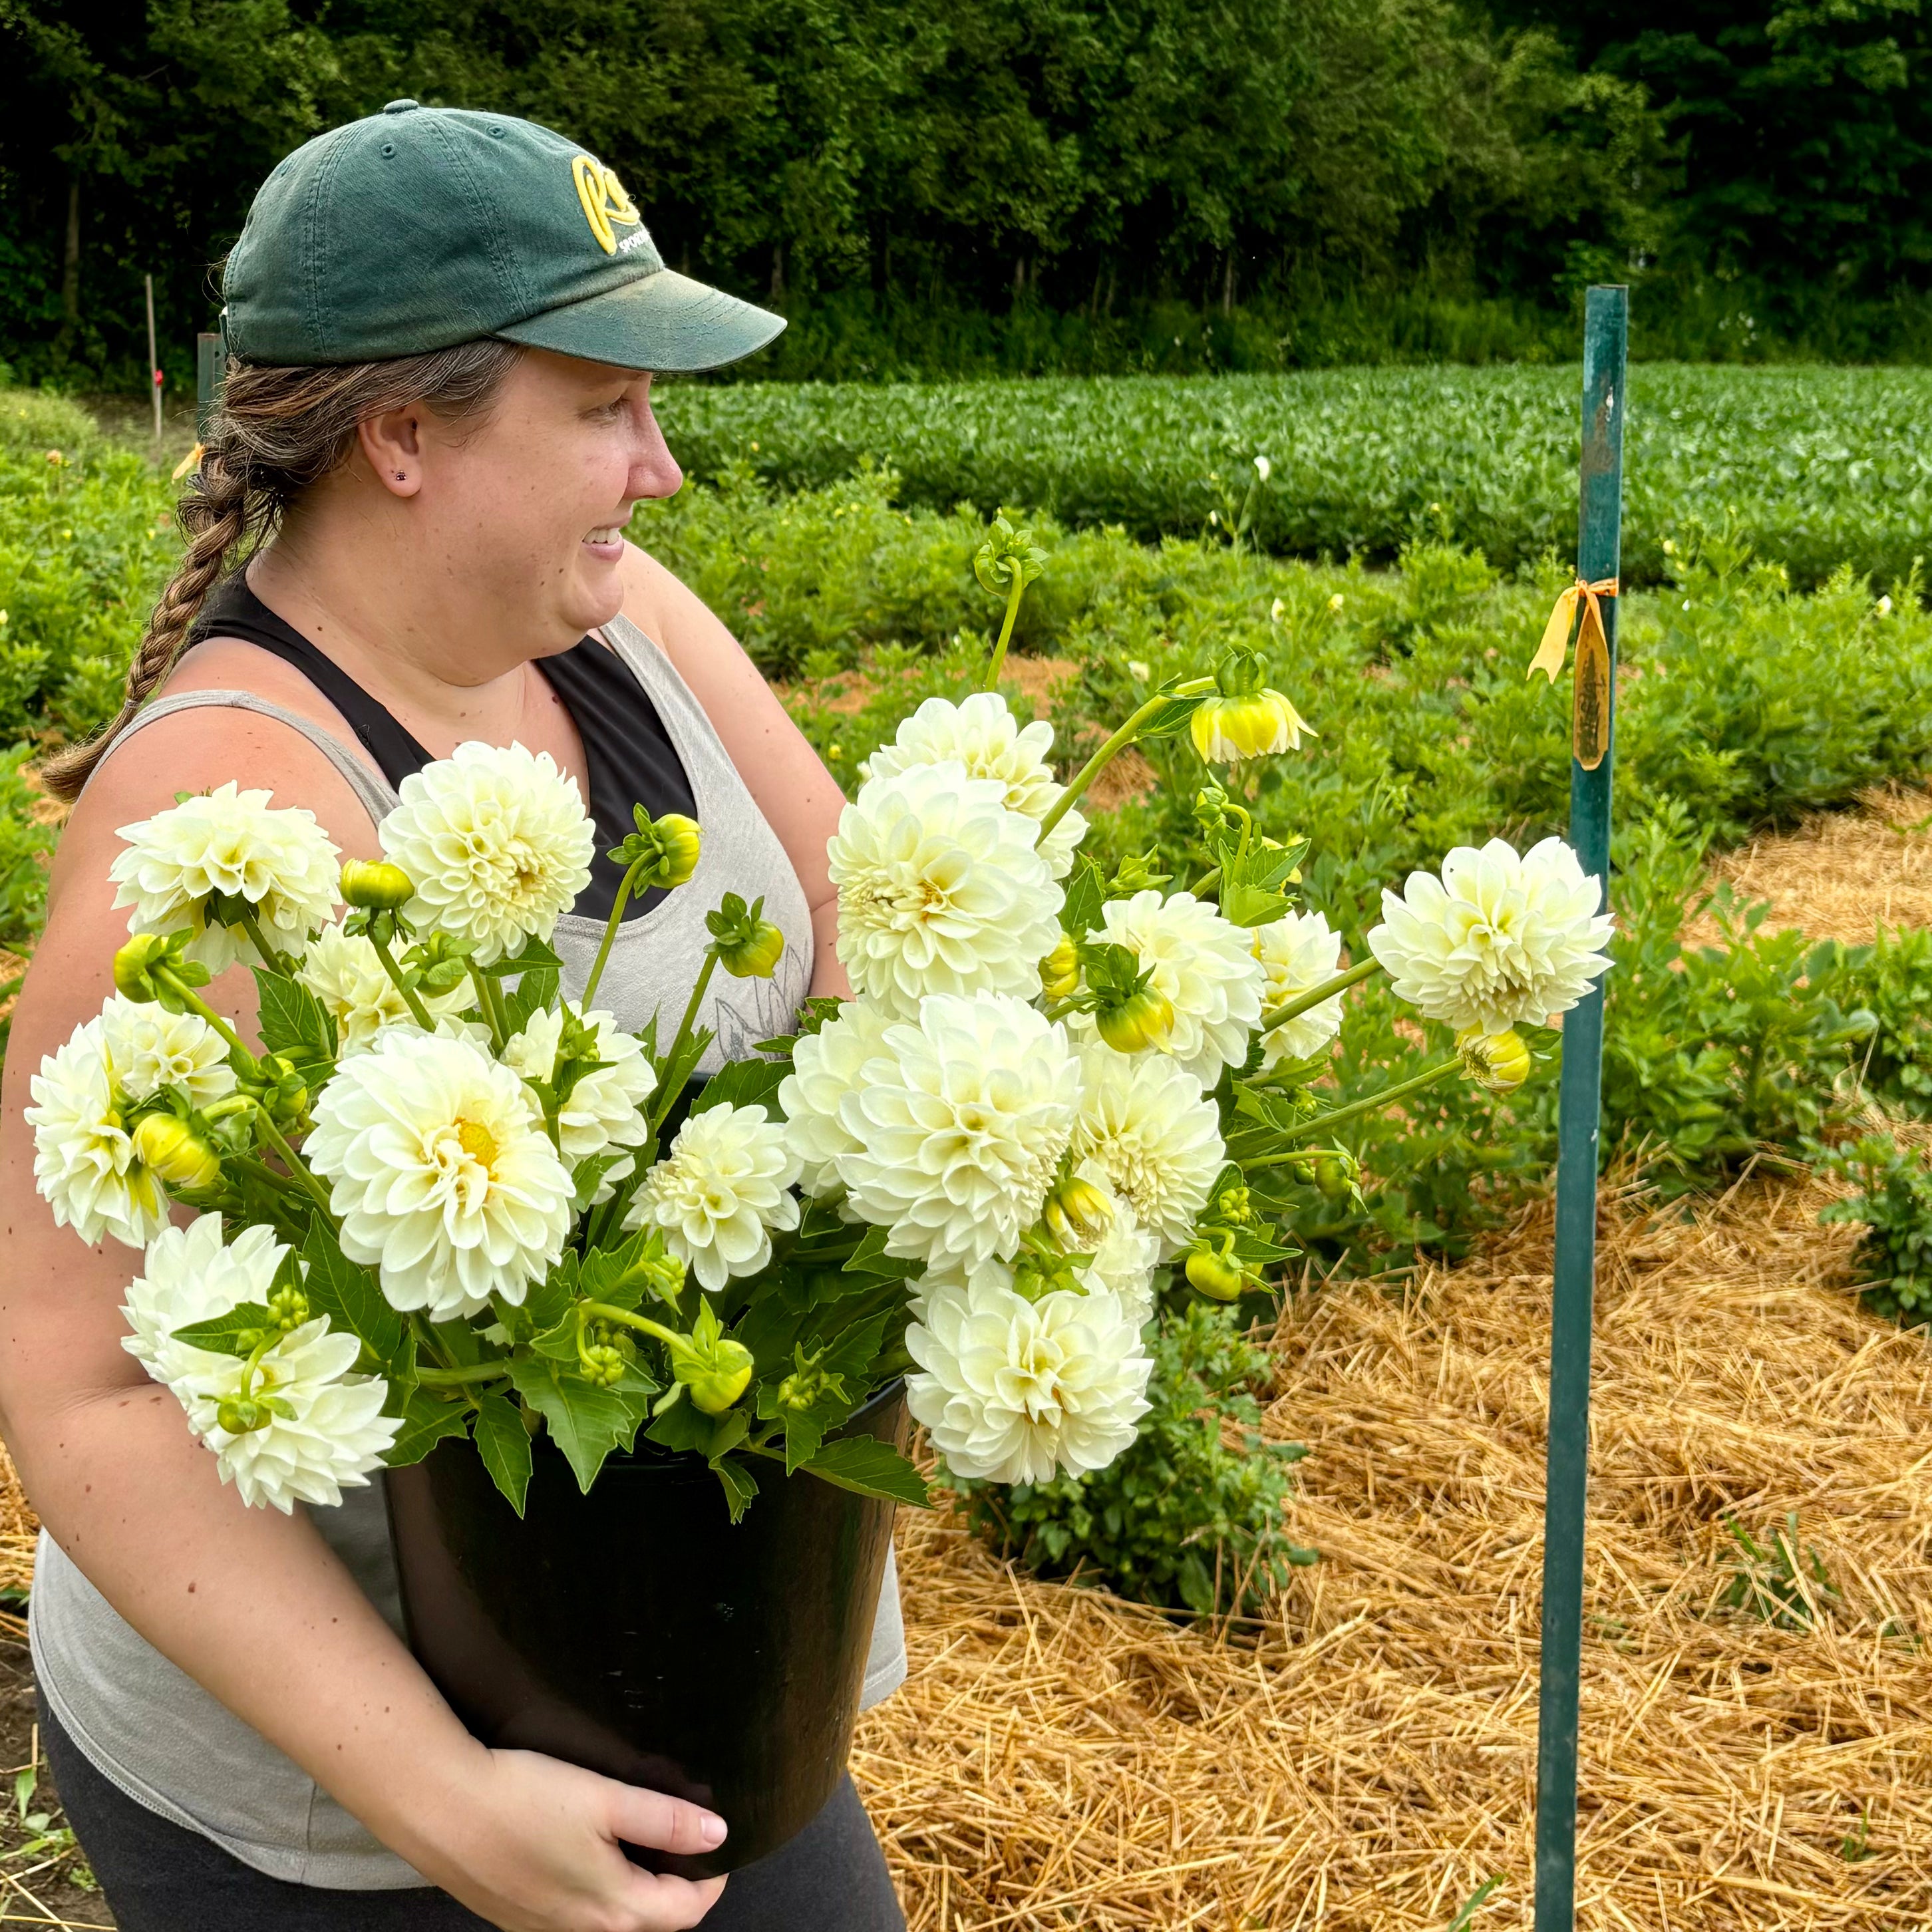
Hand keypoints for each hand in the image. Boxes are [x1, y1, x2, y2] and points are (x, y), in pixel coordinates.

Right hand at [396, 1744, 728, 1931]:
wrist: (440, 1808)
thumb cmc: (524, 1799)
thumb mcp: (606, 1799)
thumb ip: (666, 1820)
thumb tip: (718, 1835)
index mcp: (613, 1908)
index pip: (687, 1910)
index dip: (712, 1877)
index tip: (718, 1842)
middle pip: (651, 1920)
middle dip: (677, 1885)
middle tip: (684, 1835)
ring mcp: (545, 1930)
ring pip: (612, 1919)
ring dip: (635, 1887)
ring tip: (640, 1837)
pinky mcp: (518, 1917)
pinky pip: (574, 1915)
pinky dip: (596, 1889)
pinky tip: (585, 1850)